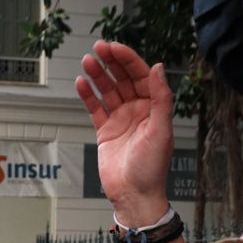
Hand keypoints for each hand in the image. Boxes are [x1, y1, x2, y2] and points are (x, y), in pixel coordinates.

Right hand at [77, 41, 174, 224]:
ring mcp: (121, 120)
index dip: (128, 60)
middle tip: (98, 47)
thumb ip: (161, 98)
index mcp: (154, 107)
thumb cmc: (152, 167)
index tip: (114, 48)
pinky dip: (88, 95)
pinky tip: (81, 83)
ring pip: (108, 90)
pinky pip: (95, 108)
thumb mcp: (161, 130)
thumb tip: (157, 67)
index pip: (141, 76)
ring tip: (87, 61)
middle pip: (123, 79)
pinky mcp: (106, 131)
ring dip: (98, 75)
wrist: (134, 195)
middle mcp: (138, 110)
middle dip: (111, 62)